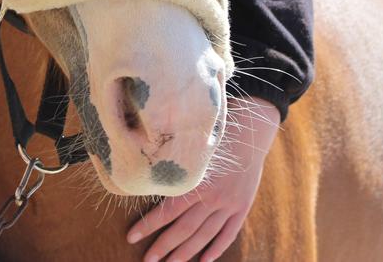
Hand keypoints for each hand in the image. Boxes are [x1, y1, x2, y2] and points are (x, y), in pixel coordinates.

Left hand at [127, 96, 279, 261]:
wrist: (251, 133)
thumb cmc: (215, 135)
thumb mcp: (192, 147)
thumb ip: (173, 165)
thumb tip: (145, 176)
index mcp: (197, 181)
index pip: (167, 211)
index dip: (148, 225)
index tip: (131, 237)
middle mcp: (213, 197)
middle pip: (184, 229)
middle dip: (164, 246)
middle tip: (148, 260)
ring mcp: (229, 205)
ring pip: (204, 236)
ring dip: (186, 253)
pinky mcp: (242, 208)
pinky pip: (229, 234)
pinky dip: (217, 249)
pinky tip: (204, 261)